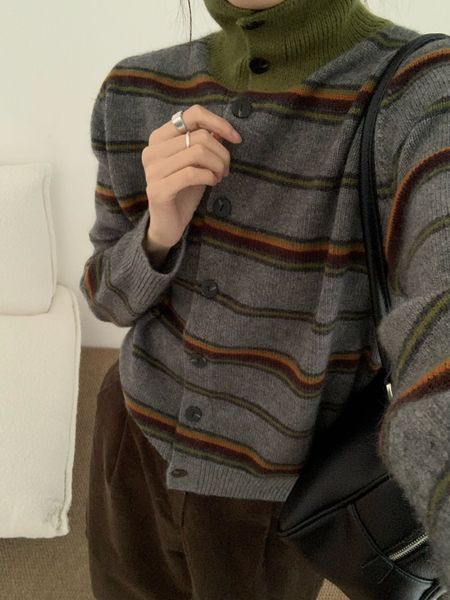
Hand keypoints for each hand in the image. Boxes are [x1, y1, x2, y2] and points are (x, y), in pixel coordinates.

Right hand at [141, 104, 241, 249]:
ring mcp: (152, 170)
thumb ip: (204, 143)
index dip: (219, 123)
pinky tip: (212, 183)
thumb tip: (223, 128)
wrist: (169, 224)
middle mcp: (152, 150)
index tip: (236, 139)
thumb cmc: (184, 190)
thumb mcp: (197, 162)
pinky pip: (191, 173)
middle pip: (200, 136)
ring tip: (220, 176)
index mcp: (159, 138)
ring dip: (217, 165)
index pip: (193, 114)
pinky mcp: (158, 189)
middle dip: (222, 153)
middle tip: (226, 169)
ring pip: (198, 152)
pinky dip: (209, 177)